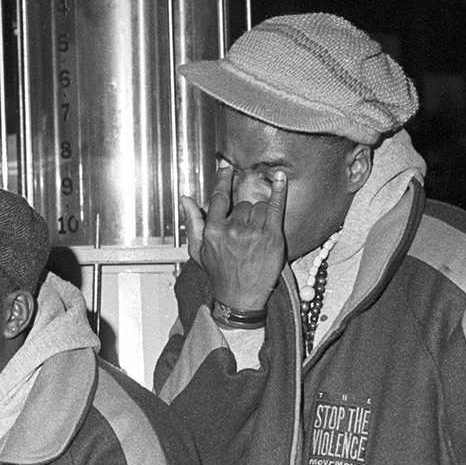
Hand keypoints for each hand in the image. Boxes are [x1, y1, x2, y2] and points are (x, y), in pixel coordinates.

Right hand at [180, 163, 288, 312]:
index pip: (218, 197)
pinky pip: (275, 207)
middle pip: (242, 204)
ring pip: (258, 207)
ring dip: (259, 216)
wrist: (240, 297)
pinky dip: (279, 191)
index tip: (227, 167)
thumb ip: (192, 222)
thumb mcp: (198, 250)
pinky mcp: (271, 236)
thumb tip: (185, 199)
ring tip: (257, 236)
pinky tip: (280, 177)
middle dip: (245, 214)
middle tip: (246, 233)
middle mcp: (232, 229)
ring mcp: (253, 232)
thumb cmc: (220, 273)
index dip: (223, 180)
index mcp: (213, 230)